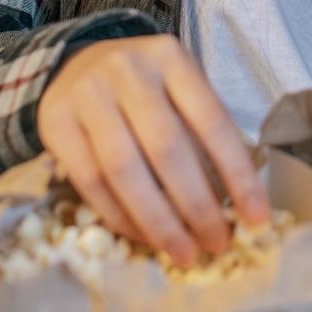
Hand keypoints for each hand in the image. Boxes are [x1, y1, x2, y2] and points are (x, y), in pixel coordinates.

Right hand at [37, 34, 268, 265]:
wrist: (74, 65)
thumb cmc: (143, 87)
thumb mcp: (178, 88)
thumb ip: (202, 134)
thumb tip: (235, 205)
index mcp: (171, 59)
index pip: (212, 121)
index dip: (237, 175)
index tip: (257, 218)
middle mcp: (128, 72)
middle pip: (167, 149)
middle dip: (197, 206)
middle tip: (218, 244)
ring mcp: (87, 96)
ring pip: (125, 171)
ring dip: (158, 221)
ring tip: (183, 252)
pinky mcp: (55, 124)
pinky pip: (91, 182)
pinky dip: (120, 217)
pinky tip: (144, 238)